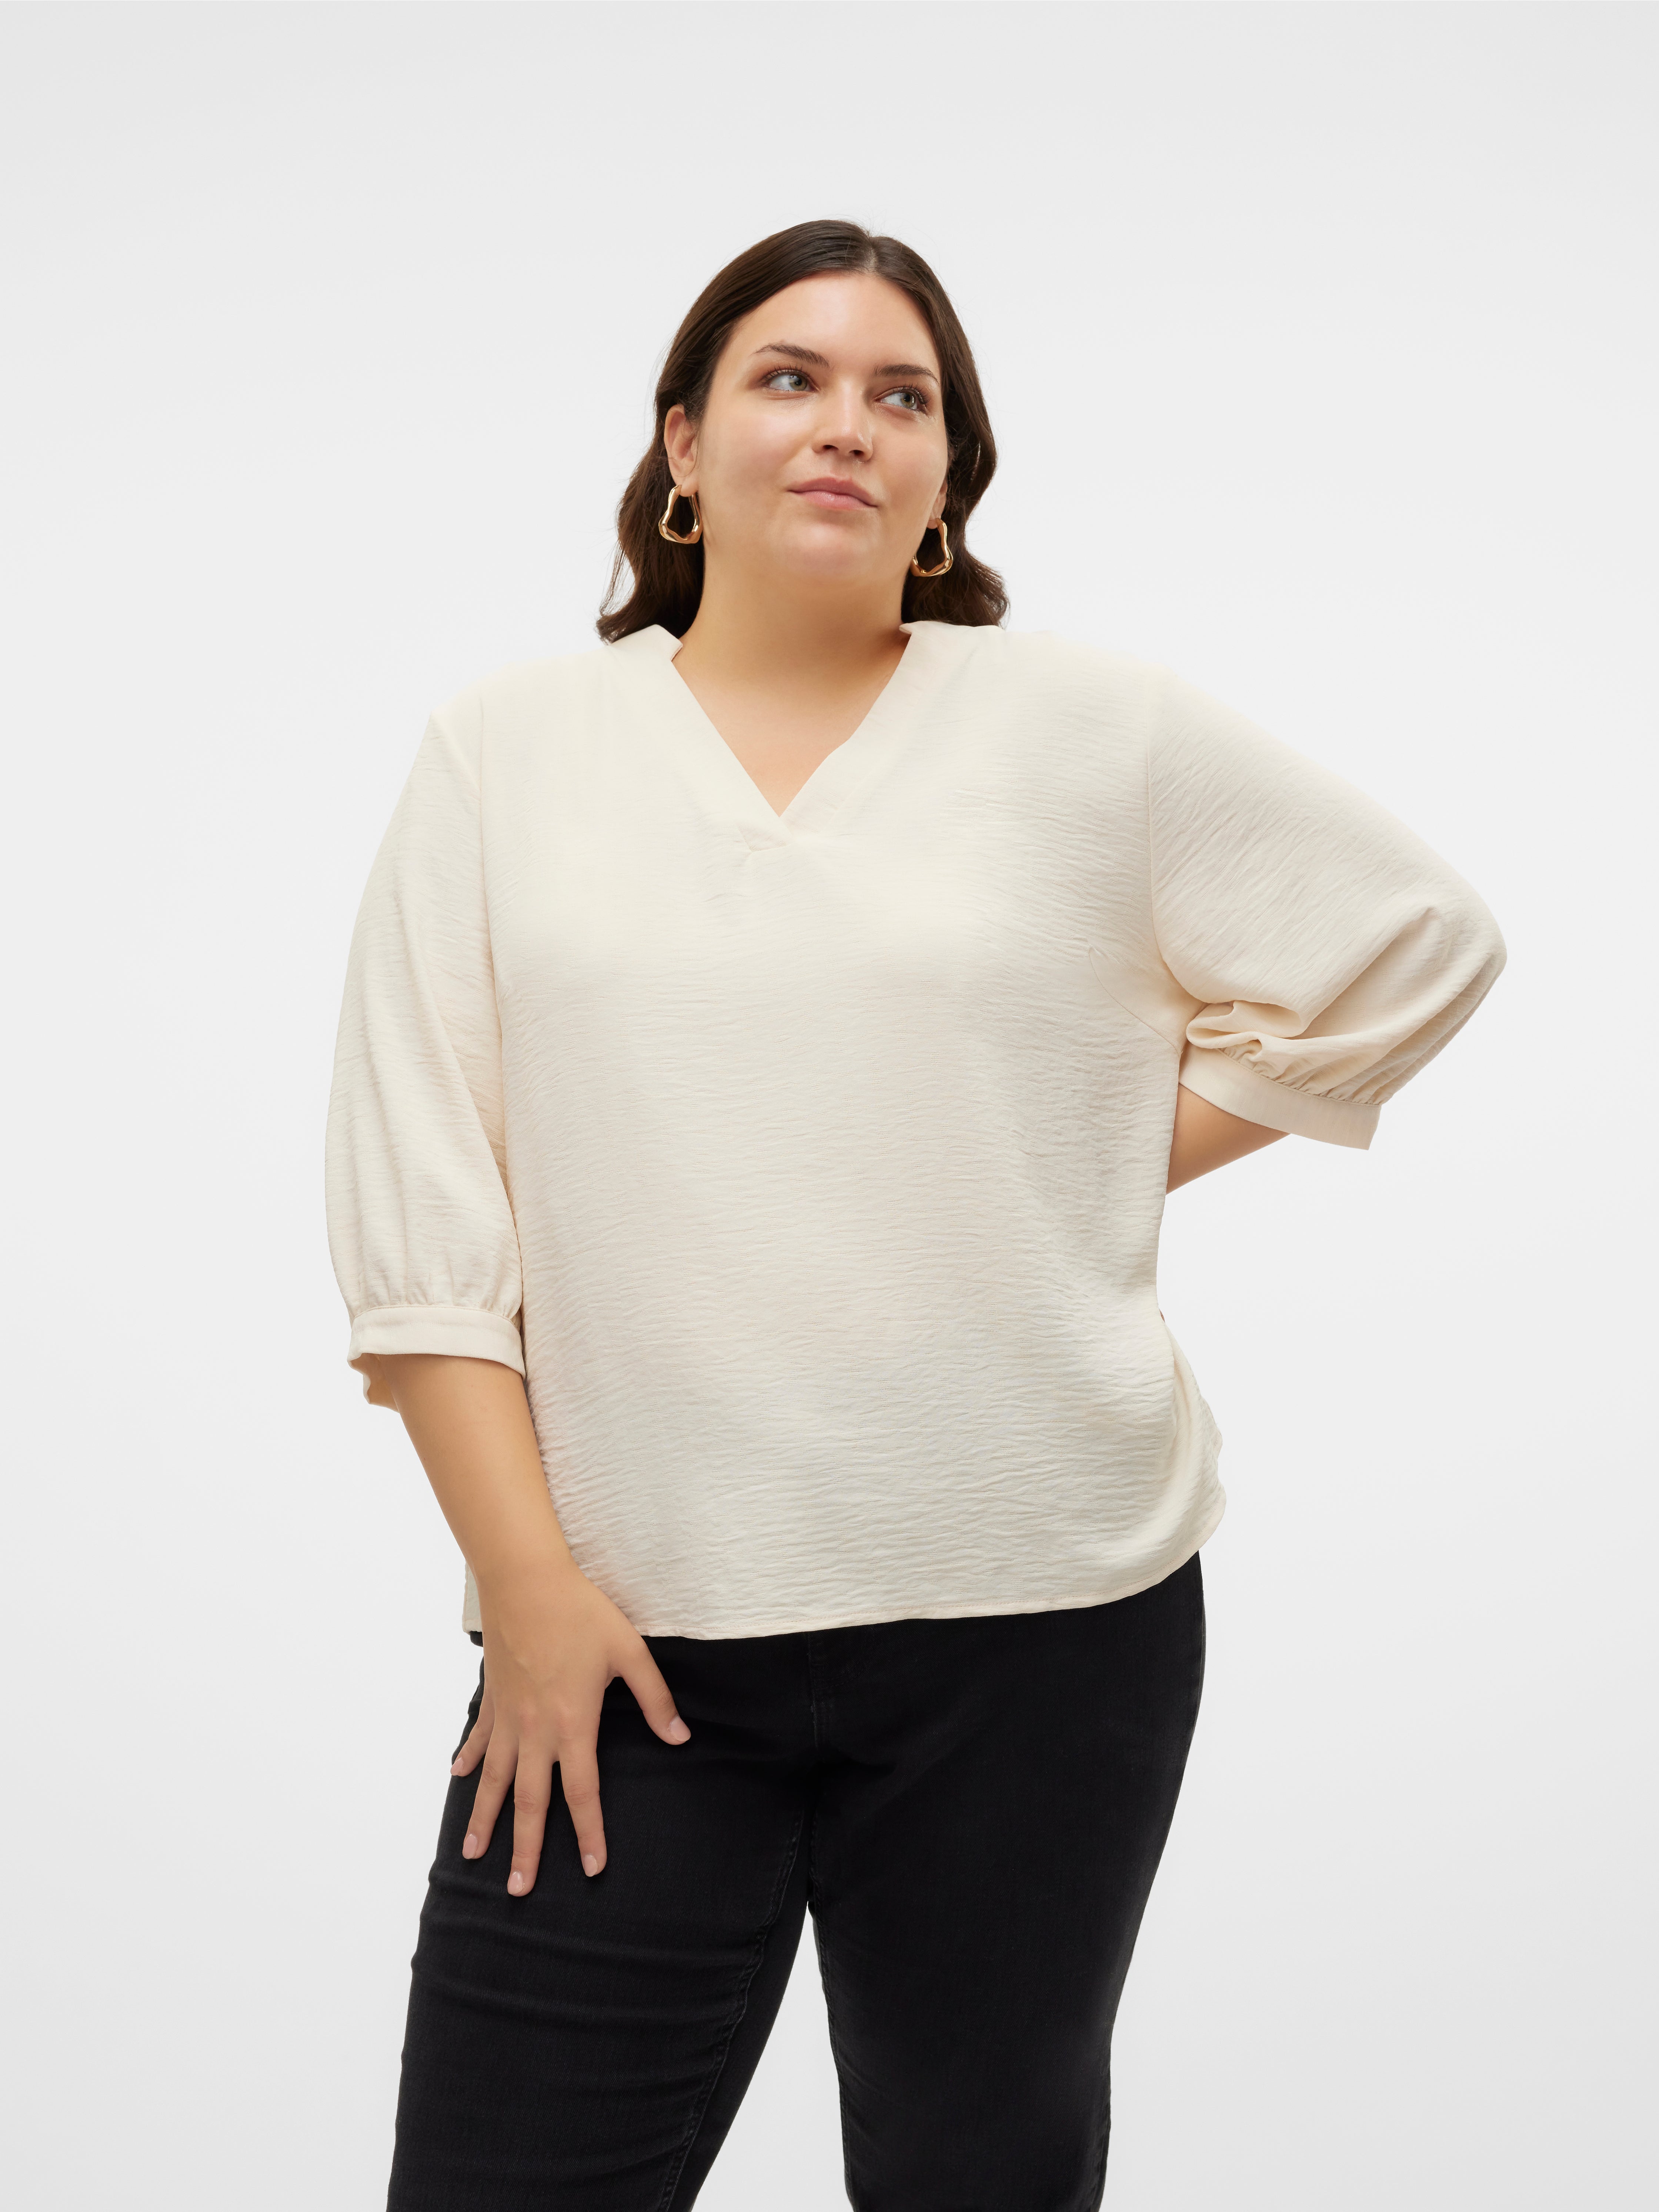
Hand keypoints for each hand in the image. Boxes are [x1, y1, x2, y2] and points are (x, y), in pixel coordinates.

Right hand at [451, 1554, 689, 1894]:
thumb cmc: (581, 1613)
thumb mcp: (630, 1652)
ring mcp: (508, 1717)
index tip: (590, 1868)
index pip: (582, 1792)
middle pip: (529, 1801)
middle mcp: (535, 1731)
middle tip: (518, 1889)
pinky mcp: (493, 1697)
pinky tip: (459, 1778)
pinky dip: (468, 1760)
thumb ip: (654, 1698)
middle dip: (524, 1848)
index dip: (587, 1832)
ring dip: (485, 1819)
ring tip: (474, 1855)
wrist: (526, 1581)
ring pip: (494, 1780)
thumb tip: (679, 1737)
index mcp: (572, 1725)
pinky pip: (478, 1738)